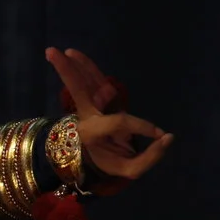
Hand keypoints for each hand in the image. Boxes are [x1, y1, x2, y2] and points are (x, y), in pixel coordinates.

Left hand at [45, 46, 173, 182]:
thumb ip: (150, 156)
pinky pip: (90, 81)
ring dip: (73, 66)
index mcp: (93, 134)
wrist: (98, 161)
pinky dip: (84, 67)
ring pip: (83, 83)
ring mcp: (90, 107)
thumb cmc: (114, 162)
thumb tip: (168, 138)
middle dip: (67, 73)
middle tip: (51, 52)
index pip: (119, 123)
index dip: (142, 127)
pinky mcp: (95, 101)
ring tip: (63, 50)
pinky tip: (72, 54)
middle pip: (79, 92)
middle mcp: (87, 117)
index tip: (158, 134)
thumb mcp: (130, 169)